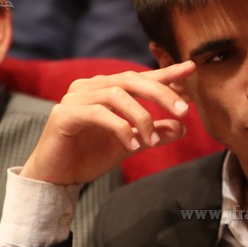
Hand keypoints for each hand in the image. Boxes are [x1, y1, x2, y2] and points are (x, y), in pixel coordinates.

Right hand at [21, 61, 196, 185]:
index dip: (166, 73)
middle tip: (184, 111)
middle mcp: (90, 87)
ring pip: (116, 95)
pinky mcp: (64, 114)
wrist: (56, 178)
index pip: (140, 77)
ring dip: (141, 117)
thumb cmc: (89, 157)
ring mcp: (75, 98)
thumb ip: (152, 133)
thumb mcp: (129, 144)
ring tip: (151, 141)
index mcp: (105, 89)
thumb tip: (180, 127)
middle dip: (161, 93)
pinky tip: (131, 144)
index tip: (192, 69)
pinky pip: (98, 113)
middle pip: (131, 80)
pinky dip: (120, 127)